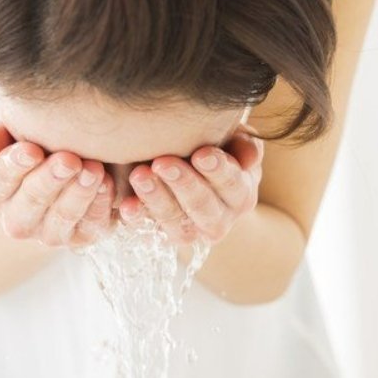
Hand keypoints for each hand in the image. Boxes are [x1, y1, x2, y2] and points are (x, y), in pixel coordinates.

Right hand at [0, 121, 115, 247]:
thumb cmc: (30, 152)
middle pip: (32, 201)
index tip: (31, 149)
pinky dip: (101, 205)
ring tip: (94, 169)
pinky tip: (108, 183)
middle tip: (69, 159)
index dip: (15, 166)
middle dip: (51, 179)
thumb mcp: (9, 142)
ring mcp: (50, 233)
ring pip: (63, 217)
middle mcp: (18, 221)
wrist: (57, 183)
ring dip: (79, 194)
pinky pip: (92, 224)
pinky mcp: (82, 237)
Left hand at [119, 124, 263, 245]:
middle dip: (183, 184)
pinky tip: (127, 205)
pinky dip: (137, 218)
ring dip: (157, 200)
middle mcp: (219, 220)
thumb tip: (250, 159)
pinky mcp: (161, 236)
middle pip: (204, 207)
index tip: (200, 154)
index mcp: (240, 194)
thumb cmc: (215, 147)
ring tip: (140, 175)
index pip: (233, 185)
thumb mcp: (234, 140)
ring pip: (177, 223)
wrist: (190, 167)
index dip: (218, 171)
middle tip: (162, 162)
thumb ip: (243, 145)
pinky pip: (148, 232)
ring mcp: (190, 232)